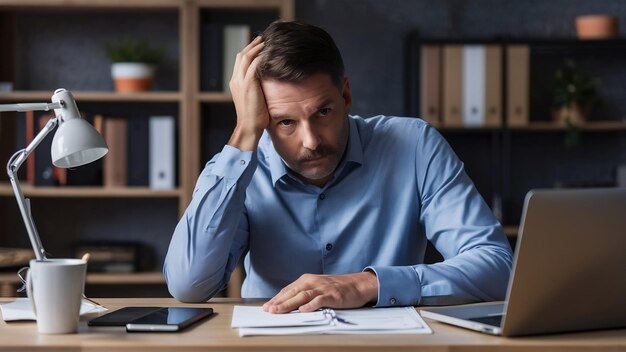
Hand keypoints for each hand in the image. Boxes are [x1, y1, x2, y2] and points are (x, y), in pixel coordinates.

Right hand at [228, 36, 268, 150]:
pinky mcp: (248, 83)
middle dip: (252, 45)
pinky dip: (260, 56)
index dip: (249, 52)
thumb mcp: (253, 99)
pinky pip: (253, 64)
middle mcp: (236, 79)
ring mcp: (240, 81)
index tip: (258, 46)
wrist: (249, 126)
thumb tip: (267, 83)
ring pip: (246, 56)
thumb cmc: (254, 117)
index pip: (240, 62)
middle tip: (262, 39)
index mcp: (235, 83)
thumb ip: (256, 88)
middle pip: (242, 55)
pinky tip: (268, 53)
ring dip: (256, 47)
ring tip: (266, 42)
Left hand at [262, 272, 378, 313]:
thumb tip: (288, 304)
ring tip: (279, 311)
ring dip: (289, 304)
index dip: (277, 298)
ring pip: (302, 296)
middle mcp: (313, 282)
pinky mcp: (333, 295)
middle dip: (279, 302)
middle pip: (293, 293)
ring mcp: (323, 288)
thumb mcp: (317, 287)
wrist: (358, 284)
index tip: (267, 306)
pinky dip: (311, 305)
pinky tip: (303, 310)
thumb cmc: (337, 288)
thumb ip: (304, 293)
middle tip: (268, 310)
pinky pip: (320, 300)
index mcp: (307, 280)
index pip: (288, 290)